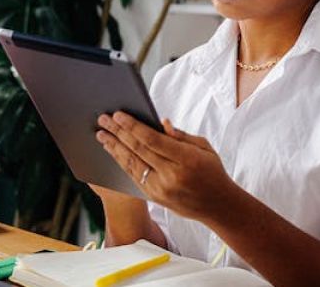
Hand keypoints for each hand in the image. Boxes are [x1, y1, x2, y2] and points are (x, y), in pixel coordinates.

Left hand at [96, 112, 238, 222]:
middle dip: (118, 132)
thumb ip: (181, 135)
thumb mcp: (205, 147)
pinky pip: (133, 176)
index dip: (133, 126)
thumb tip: (161, 122)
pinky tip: (113, 151)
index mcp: (186, 160)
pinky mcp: (155, 197)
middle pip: (138, 150)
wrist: (218, 205)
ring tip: (101, 134)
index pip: (152, 140)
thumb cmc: (212, 171)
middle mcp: (171, 176)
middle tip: (103, 119)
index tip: (119, 114)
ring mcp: (161, 189)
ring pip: (131, 164)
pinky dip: (121, 162)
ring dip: (114, 147)